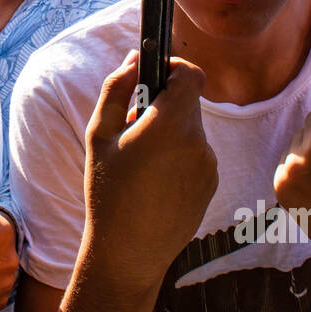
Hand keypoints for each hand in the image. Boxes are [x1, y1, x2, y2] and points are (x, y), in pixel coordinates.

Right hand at [82, 50, 217, 293]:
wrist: (129, 253)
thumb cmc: (108, 193)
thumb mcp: (99, 136)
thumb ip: (116, 89)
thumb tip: (134, 59)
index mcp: (169, 124)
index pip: (191, 74)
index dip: (174, 67)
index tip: (156, 75)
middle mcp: (197, 141)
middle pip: (188, 103)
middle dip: (164, 105)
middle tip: (133, 127)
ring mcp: (209, 165)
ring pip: (191, 130)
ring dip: (170, 133)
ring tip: (141, 162)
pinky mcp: (212, 184)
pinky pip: (197, 155)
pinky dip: (179, 157)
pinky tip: (154, 182)